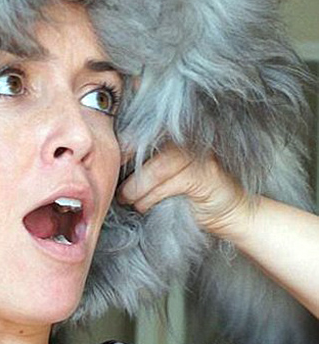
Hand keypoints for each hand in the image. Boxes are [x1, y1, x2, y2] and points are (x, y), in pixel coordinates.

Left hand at [117, 144, 249, 237]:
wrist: (232, 213)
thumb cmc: (191, 195)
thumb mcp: (166, 174)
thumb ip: (147, 162)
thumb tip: (112, 163)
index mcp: (178, 135)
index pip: (146, 130)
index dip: (126, 143)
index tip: (110, 158)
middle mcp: (188, 140)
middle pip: (147, 147)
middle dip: (126, 165)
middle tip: (113, 182)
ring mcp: (197, 157)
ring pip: (155, 169)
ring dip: (135, 188)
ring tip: (126, 198)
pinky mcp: (203, 176)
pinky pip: (167, 185)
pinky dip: (149, 198)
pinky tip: (142, 206)